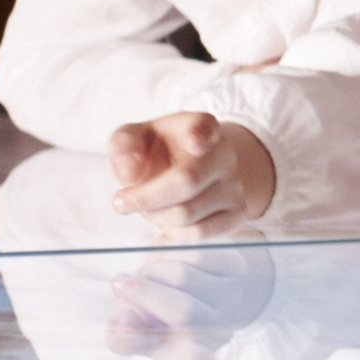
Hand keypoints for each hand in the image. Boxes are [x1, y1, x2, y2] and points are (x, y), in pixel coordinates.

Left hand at [107, 112, 276, 234]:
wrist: (198, 167)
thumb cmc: (162, 152)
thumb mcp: (138, 138)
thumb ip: (125, 144)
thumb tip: (130, 171)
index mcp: (199, 127)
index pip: (203, 126)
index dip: (200, 134)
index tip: (195, 142)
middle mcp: (224, 154)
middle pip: (187, 181)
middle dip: (146, 197)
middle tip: (121, 202)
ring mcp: (234, 185)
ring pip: (188, 213)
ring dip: (156, 215)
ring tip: (147, 208)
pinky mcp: (237, 213)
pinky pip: (200, 232)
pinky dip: (173, 231)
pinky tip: (164, 220)